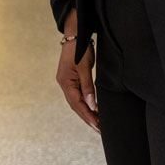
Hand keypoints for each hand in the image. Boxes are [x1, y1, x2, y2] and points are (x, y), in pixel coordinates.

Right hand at [54, 10, 98, 132]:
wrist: (74, 34)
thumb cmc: (79, 49)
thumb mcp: (85, 67)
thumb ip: (87, 87)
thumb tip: (91, 105)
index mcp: (65, 82)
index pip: (77, 104)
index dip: (88, 115)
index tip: (98, 126)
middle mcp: (64, 84)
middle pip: (76, 106)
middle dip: (87, 118)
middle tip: (100, 129)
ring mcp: (66, 82)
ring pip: (76, 102)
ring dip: (86, 113)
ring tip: (97, 123)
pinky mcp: (71, 79)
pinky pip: (77, 96)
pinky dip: (84, 104)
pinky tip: (92, 109)